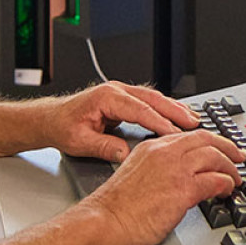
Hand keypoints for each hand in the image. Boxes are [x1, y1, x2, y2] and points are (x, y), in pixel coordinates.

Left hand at [39, 81, 204, 161]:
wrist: (50, 119)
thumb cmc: (62, 127)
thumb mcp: (80, 141)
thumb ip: (104, 147)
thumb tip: (125, 154)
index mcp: (106, 97)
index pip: (139, 109)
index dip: (160, 122)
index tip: (176, 134)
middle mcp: (115, 90)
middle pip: (152, 98)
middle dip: (175, 110)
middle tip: (195, 123)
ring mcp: (120, 92)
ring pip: (153, 98)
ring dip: (173, 108)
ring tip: (193, 119)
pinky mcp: (123, 99)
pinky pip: (149, 102)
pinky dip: (165, 109)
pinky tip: (177, 116)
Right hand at [80, 130, 244, 244]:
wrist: (104, 223)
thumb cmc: (114, 209)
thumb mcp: (136, 176)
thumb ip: (157, 172)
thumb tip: (174, 181)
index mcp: (152, 147)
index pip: (188, 136)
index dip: (209, 142)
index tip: (219, 149)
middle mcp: (164, 152)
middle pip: (206, 139)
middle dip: (228, 147)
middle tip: (239, 157)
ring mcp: (175, 169)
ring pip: (215, 157)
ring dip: (230, 168)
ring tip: (236, 179)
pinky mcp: (183, 189)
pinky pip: (215, 180)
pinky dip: (226, 184)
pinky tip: (227, 191)